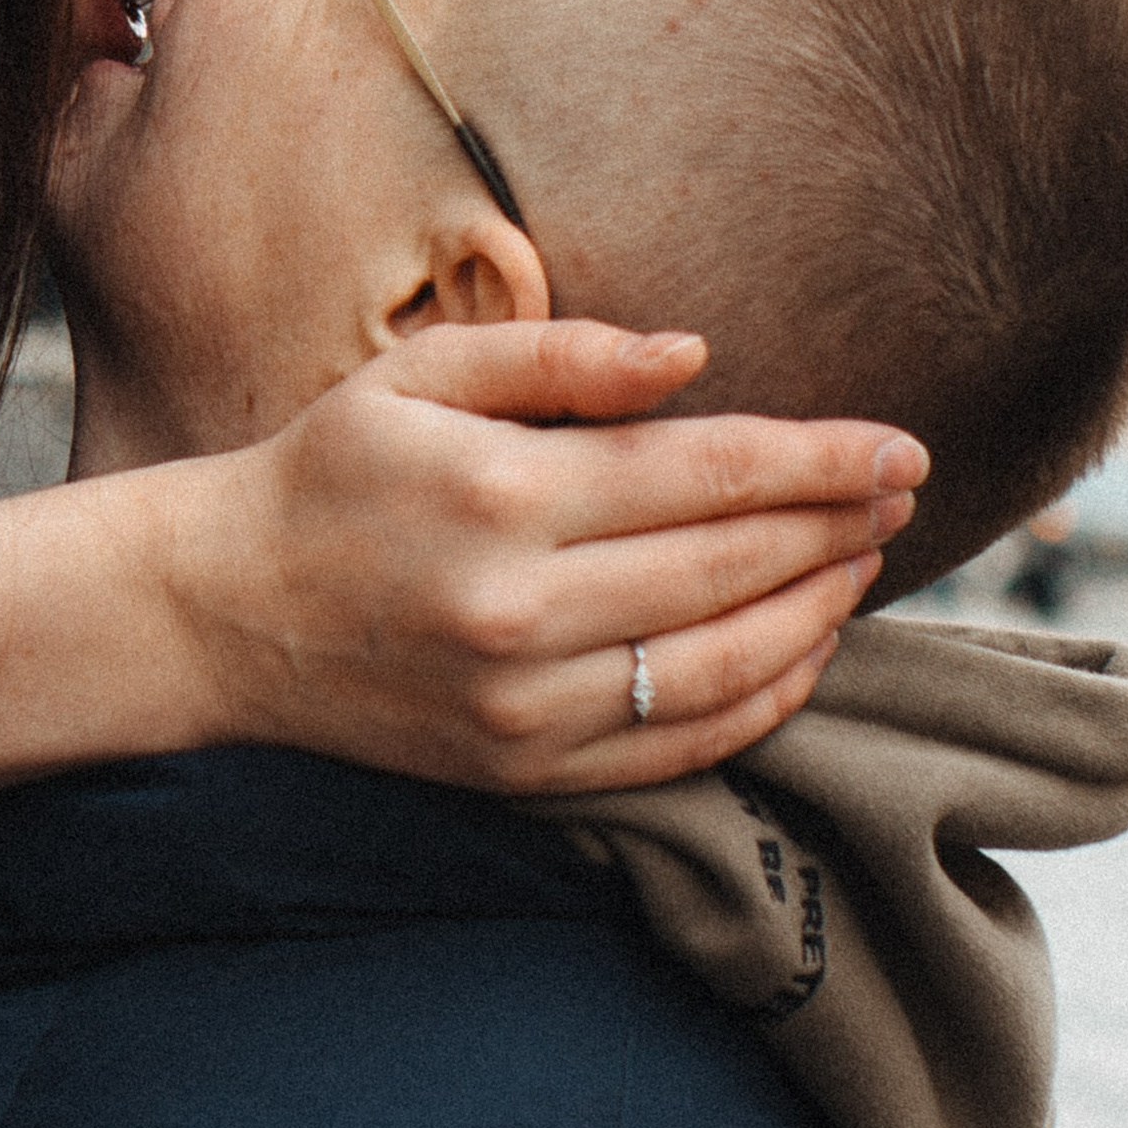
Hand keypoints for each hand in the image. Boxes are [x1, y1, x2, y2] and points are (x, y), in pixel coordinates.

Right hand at [175, 321, 924, 795]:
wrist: (220, 615)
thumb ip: (564, 356)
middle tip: (907, 490)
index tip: (901, 445)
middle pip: (734, 567)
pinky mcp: (524, 772)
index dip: (822, 460)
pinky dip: (762, 701)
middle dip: (839, 524)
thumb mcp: (424, 374)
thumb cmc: (331, 471)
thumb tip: (696, 357)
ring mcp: (525, 706)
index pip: (710, 473)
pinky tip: (802, 650)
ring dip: (818, 612)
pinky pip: (680, 747)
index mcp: (502, 493)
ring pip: (725, 665)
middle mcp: (521, 610)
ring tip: (863, 559)